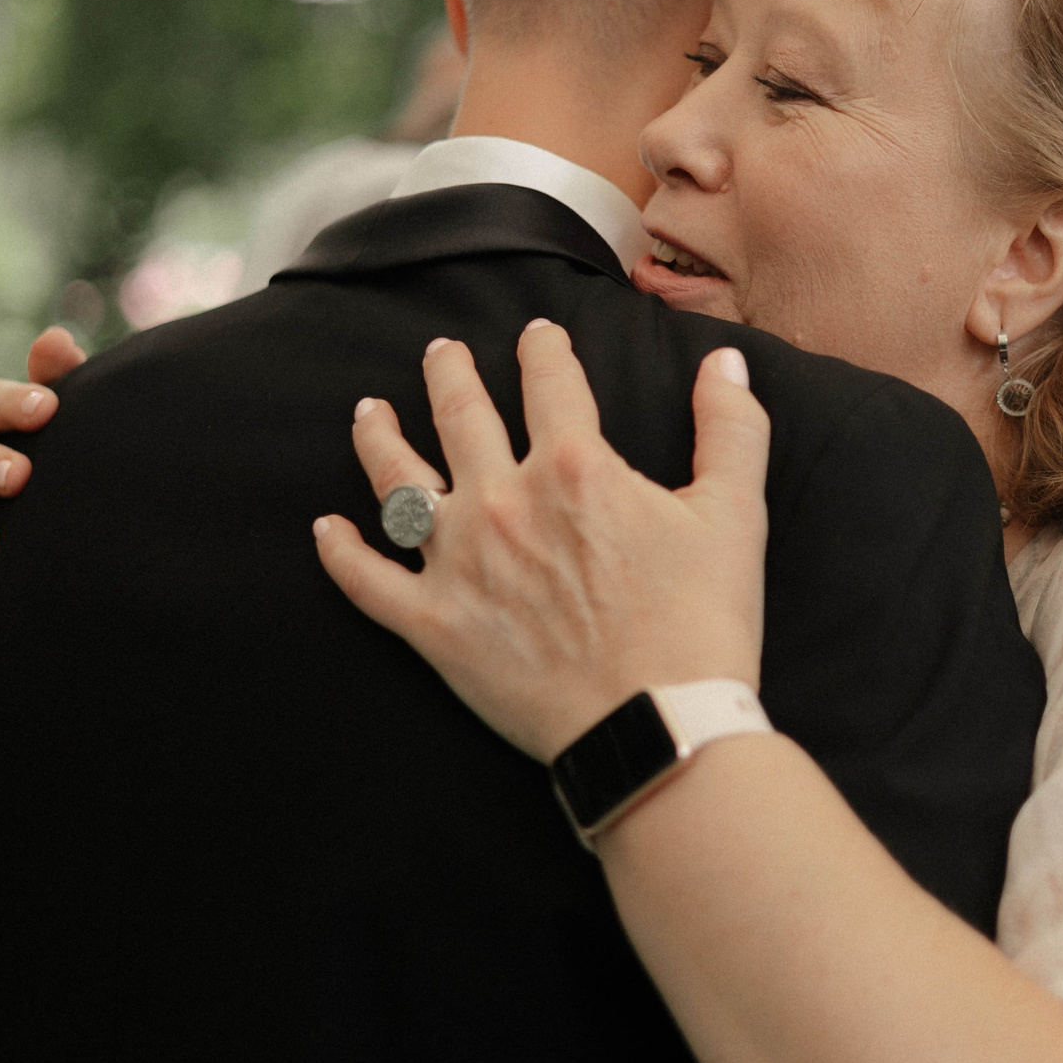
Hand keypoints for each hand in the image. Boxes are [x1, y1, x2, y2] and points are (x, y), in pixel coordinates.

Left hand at [312, 320, 768, 761]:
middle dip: (449, 375)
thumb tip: (725, 361)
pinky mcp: (433, 625)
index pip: (549, 382)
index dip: (542, 351)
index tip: (537, 337)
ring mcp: (458, 563)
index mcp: (574, 466)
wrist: (657, 725)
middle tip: (440, 353)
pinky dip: (341, 553)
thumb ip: (732, 427)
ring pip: (398, 481)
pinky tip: (327, 529)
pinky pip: (367, 581)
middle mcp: (503, 501)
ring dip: (379, 438)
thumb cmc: (702, 624)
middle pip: (460, 415)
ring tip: (369, 412)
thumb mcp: (736, 514)